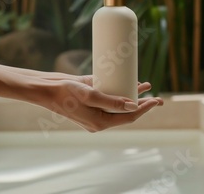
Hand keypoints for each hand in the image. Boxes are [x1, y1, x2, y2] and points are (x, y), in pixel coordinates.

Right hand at [45, 76, 162, 131]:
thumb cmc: (65, 92)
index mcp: (100, 122)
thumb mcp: (90, 95)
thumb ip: (112, 102)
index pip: (128, 117)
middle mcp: (99, 118)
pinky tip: (128, 81)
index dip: (144, 109)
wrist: (45, 88)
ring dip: (133, 95)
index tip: (156, 100)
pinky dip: (120, 89)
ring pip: (119, 103)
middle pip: (126, 112)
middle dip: (142, 104)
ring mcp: (95, 109)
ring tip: (147, 86)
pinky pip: (110, 95)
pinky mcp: (90, 98)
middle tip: (158, 97)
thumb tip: (133, 106)